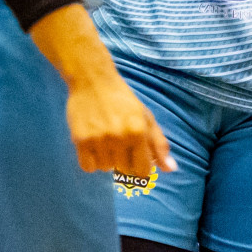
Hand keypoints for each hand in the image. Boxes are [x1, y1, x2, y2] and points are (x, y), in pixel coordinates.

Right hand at [28, 4, 176, 178]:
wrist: (92, 81)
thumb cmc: (123, 101)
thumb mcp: (146, 118)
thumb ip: (159, 145)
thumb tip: (170, 169)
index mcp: (139, 132)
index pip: (142, 171)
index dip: (139, 166)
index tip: (135, 156)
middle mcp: (120, 137)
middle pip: (123, 170)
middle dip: (123, 160)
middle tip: (118, 141)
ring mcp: (99, 139)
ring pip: (105, 169)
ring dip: (106, 159)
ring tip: (105, 139)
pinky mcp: (80, 140)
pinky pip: (88, 167)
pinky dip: (90, 160)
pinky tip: (93, 144)